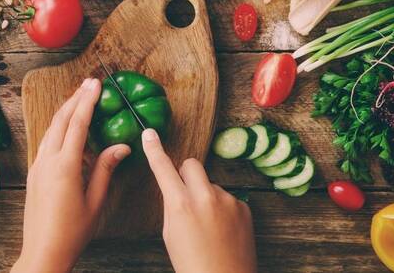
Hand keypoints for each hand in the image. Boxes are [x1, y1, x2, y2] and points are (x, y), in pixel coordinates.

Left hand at [13, 78, 130, 272]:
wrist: (42, 252)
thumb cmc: (72, 232)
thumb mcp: (95, 201)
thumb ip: (106, 169)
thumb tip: (121, 146)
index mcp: (65, 166)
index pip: (78, 124)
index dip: (87, 101)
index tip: (95, 84)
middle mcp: (47, 161)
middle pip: (61, 120)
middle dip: (75, 98)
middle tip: (89, 83)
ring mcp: (37, 166)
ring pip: (50, 129)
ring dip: (65, 110)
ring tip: (79, 98)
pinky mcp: (34, 173)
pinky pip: (46, 141)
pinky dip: (58, 128)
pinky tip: (67, 128)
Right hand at [142, 128, 256, 272]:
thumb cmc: (191, 264)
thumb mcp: (170, 233)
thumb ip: (173, 205)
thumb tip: (176, 188)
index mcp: (180, 204)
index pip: (163, 168)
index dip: (154, 149)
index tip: (149, 134)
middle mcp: (205, 197)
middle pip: (192, 164)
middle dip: (186, 175)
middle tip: (186, 196)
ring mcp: (227, 200)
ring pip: (210, 183)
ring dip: (206, 196)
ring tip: (208, 226)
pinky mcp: (243, 207)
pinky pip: (227, 197)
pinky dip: (223, 209)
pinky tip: (222, 230)